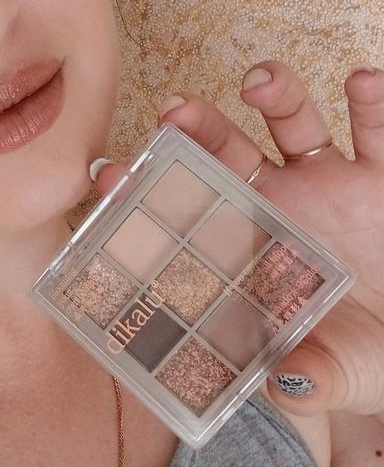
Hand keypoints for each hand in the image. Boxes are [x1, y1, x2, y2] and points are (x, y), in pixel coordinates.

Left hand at [92, 60, 383, 421]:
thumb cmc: (358, 359)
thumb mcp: (333, 375)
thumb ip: (308, 380)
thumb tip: (286, 385)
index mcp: (246, 247)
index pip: (185, 210)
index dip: (147, 188)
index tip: (109, 173)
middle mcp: (280, 203)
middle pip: (228, 151)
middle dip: (198, 127)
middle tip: (173, 113)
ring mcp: (330, 183)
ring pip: (294, 123)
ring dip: (277, 94)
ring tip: (259, 82)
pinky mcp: (382, 176)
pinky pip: (378, 131)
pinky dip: (371, 102)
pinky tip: (359, 82)